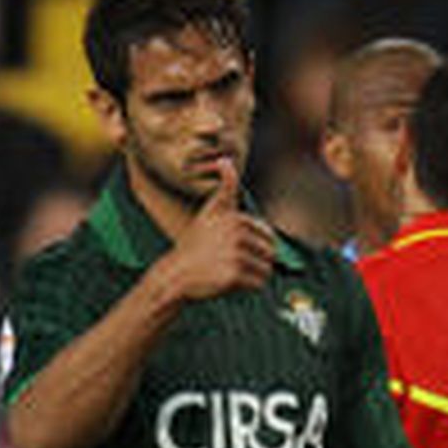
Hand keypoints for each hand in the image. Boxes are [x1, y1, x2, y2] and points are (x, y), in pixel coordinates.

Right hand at [158, 159, 274, 300]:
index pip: (269, 236)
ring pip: (266, 270)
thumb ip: (225, 187)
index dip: (256, 246)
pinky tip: (229, 282)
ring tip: (231, 271)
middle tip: (232, 263)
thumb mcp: (211, 211)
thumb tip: (226, 160)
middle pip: (270, 253)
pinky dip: (249, 288)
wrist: (177, 273)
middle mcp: (237, 234)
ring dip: (253, 276)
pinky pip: (258, 284)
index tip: (233, 249)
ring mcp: (236, 254)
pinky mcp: (234, 275)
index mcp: (236, 218)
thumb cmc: (197, 244)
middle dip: (257, 261)